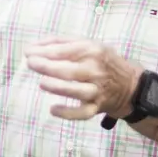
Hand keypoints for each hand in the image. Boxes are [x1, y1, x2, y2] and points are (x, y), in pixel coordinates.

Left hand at [24, 38, 140, 120]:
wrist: (129, 85)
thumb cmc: (102, 61)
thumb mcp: (89, 45)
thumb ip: (63, 42)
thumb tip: (35, 45)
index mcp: (93, 51)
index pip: (66, 50)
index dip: (44, 51)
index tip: (28, 52)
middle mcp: (96, 70)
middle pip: (70, 70)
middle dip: (47, 66)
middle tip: (31, 63)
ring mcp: (97, 90)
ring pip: (77, 91)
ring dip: (58, 88)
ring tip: (42, 83)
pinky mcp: (97, 107)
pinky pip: (82, 113)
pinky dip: (68, 113)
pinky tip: (53, 109)